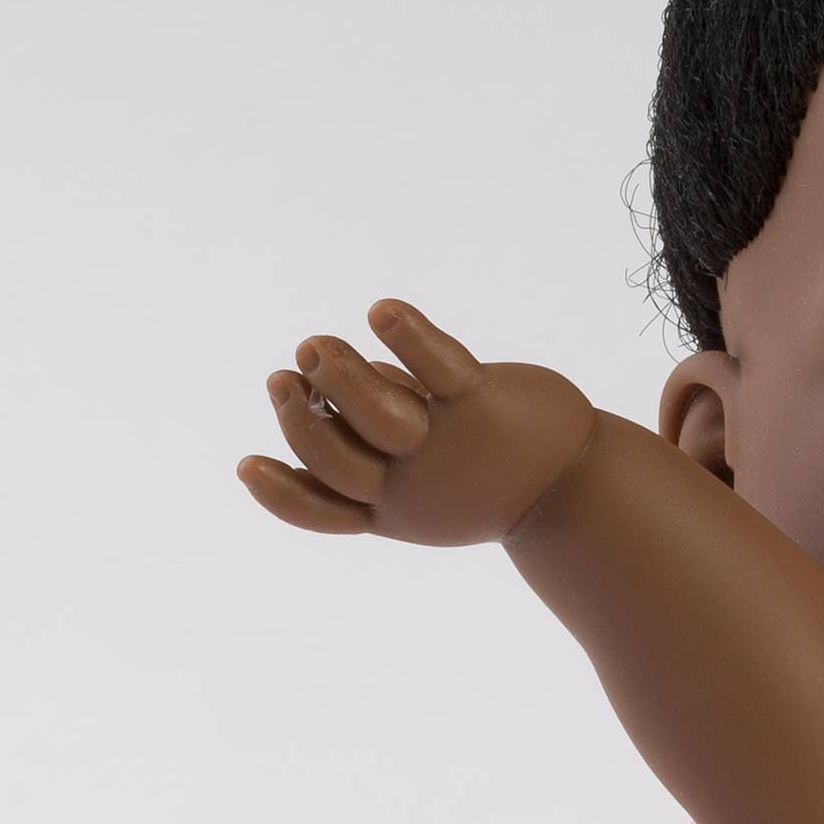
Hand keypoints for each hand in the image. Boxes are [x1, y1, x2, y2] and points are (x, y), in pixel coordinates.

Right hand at [242, 300, 601, 548]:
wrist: (576, 482)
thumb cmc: (487, 475)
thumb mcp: (427, 478)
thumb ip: (371, 434)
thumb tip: (325, 377)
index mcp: (393, 510)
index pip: (324, 513)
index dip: (282, 494)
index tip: (247, 464)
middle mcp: (416, 486)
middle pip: (341, 463)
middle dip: (302, 421)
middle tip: (285, 376)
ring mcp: (449, 446)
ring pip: (382, 419)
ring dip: (342, 378)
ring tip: (316, 348)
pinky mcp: (481, 404)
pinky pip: (442, 369)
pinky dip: (410, 338)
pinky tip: (381, 311)